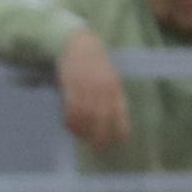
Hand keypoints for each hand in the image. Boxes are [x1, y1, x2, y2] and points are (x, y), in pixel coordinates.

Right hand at [56, 29, 130, 151]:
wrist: (79, 44)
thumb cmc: (95, 62)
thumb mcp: (109, 77)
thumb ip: (111, 95)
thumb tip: (111, 119)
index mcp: (115, 87)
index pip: (121, 112)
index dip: (121, 128)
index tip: (120, 141)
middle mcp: (102, 89)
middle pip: (102, 118)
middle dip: (101, 136)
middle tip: (98, 147)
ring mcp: (86, 88)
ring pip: (85, 116)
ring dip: (83, 131)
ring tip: (82, 138)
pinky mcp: (71, 87)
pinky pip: (71, 110)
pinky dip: (71, 122)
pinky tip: (70, 127)